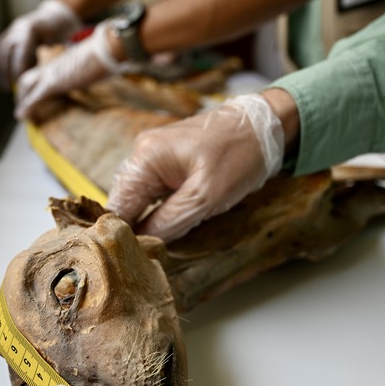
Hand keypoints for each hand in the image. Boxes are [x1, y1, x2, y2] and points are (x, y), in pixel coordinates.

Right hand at [0, 0, 82, 88]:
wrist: (54, 16)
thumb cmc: (60, 32)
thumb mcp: (59, 43)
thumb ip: (50, 56)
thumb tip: (40, 79)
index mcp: (31, 28)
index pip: (21, 51)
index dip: (19, 68)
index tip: (20, 84)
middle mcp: (18, 27)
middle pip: (7, 51)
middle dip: (7, 71)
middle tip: (10, 89)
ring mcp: (12, 29)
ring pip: (1, 51)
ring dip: (0, 70)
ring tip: (4, 87)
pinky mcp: (9, 33)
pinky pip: (0, 50)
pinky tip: (2, 78)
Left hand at [14, 21, 121, 120]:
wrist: (107, 47)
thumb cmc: (108, 55)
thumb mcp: (100, 64)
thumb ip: (96, 69)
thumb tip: (110, 72)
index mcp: (64, 61)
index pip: (44, 72)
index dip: (36, 84)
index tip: (35, 95)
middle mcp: (54, 65)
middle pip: (29, 77)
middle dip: (23, 92)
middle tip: (21, 107)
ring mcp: (52, 73)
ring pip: (26, 84)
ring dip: (22, 100)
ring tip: (21, 115)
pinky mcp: (54, 82)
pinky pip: (36, 96)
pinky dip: (27, 106)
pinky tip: (21, 116)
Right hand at [105, 93, 284, 242]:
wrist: (265, 126)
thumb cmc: (240, 155)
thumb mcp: (206, 196)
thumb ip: (169, 221)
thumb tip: (141, 243)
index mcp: (146, 157)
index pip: (118, 206)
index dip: (122, 234)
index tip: (131, 259)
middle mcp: (142, 154)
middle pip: (125, 203)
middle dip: (134, 229)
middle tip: (147, 257)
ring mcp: (154, 157)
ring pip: (139, 200)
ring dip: (147, 222)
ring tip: (157, 246)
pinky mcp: (168, 164)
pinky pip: (153, 194)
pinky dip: (159, 212)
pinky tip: (169, 227)